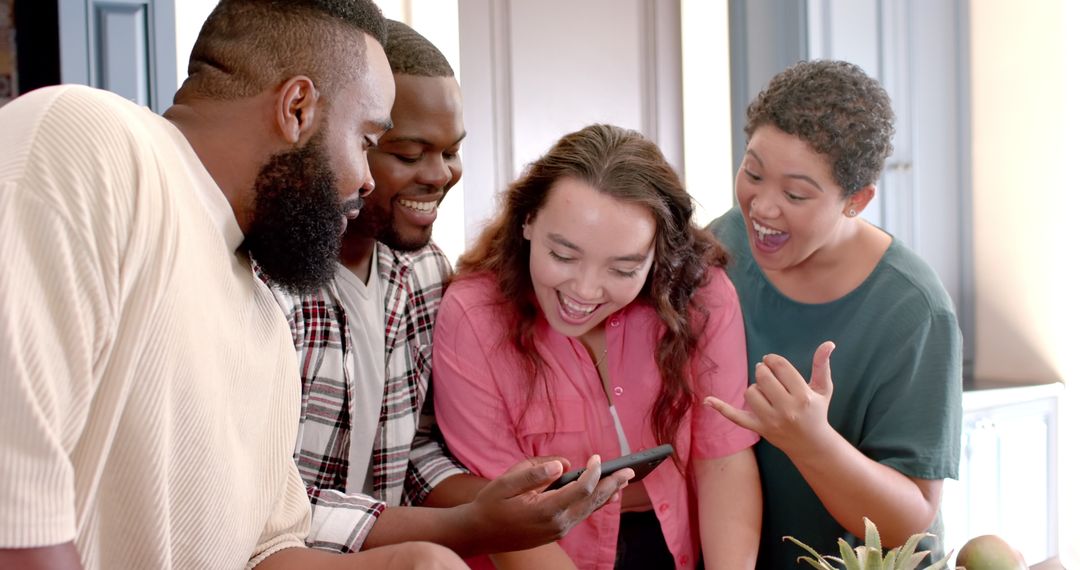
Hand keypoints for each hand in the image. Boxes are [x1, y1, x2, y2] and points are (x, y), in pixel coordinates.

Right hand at [462, 455, 631, 551]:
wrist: (479, 533)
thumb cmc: (491, 503)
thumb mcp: (506, 482)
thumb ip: (534, 472)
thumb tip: (562, 464)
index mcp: (545, 510)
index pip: (580, 489)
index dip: (593, 472)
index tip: (597, 457)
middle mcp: (557, 523)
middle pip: (592, 501)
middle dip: (612, 485)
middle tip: (631, 472)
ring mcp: (558, 530)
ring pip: (589, 510)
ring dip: (607, 495)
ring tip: (623, 481)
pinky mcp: (556, 532)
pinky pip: (581, 515)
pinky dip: (594, 503)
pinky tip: (604, 495)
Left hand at [705, 341, 835, 455]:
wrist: (812, 445)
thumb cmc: (817, 411)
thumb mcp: (823, 389)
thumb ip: (822, 365)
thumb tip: (828, 343)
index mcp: (803, 396)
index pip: (780, 367)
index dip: (772, 359)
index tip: (772, 361)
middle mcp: (787, 409)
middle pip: (763, 377)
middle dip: (763, 371)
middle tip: (768, 375)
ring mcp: (771, 421)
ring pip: (750, 392)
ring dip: (756, 388)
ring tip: (766, 393)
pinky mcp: (758, 428)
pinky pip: (735, 417)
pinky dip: (721, 408)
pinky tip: (706, 400)